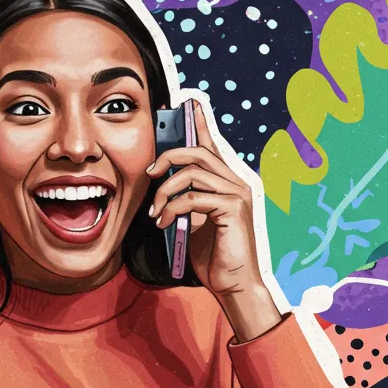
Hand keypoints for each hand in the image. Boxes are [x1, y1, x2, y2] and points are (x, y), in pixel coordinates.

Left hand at [146, 103, 280, 341]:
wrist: (233, 284)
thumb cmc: (214, 255)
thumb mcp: (194, 221)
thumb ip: (186, 199)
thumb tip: (164, 185)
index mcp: (227, 182)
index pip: (212, 144)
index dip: (200, 123)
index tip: (188, 104)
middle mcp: (236, 182)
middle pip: (198, 151)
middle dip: (168, 156)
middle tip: (149, 172)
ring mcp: (237, 194)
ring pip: (192, 172)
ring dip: (165, 190)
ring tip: (156, 212)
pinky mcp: (232, 209)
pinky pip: (194, 197)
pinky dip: (173, 208)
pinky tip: (164, 222)